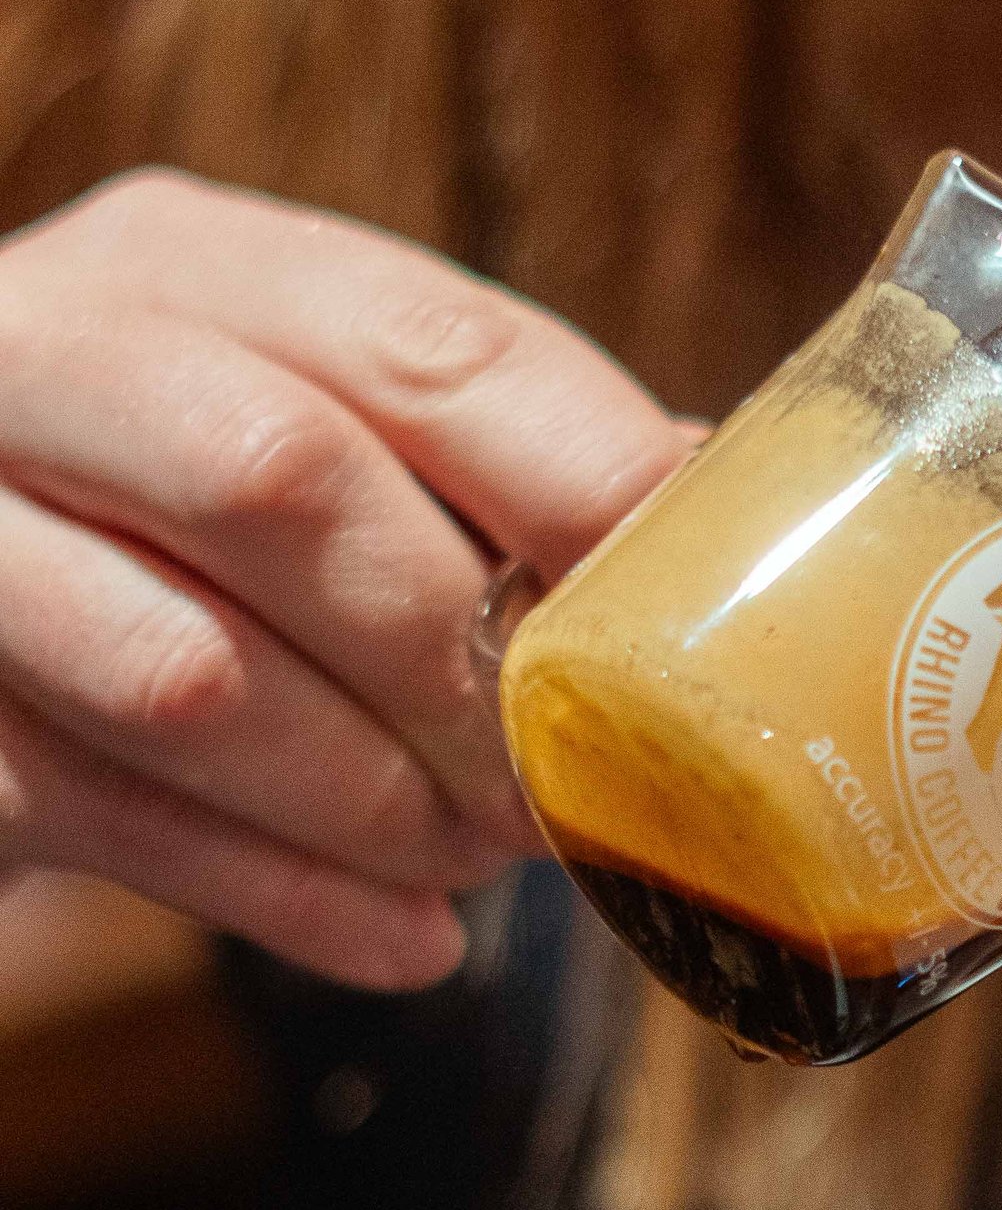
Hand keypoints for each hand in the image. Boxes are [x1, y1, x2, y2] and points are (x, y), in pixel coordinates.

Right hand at [0, 170, 694, 983]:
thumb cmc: (162, 541)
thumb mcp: (300, 442)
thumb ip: (479, 471)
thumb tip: (724, 516)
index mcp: (184, 265)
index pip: (418, 336)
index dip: (581, 475)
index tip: (701, 599)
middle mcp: (35, 354)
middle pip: (285, 481)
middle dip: (464, 662)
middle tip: (570, 781)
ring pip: (192, 675)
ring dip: (382, 800)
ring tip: (481, 860)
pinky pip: (112, 819)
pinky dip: (290, 898)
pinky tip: (404, 943)